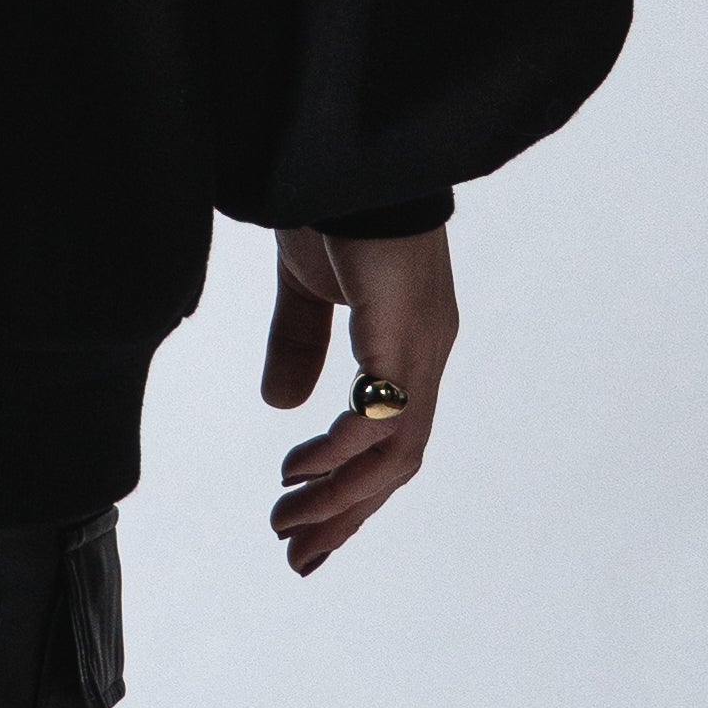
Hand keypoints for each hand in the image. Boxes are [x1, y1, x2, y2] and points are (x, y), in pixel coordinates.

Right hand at [260, 224, 457, 574]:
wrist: (348, 151)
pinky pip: (382, 412)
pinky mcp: (402, 329)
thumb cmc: (334, 207)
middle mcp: (427, 352)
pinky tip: (303, 466)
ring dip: (340, 495)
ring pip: (395, 452)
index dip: (351, 491)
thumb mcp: (305, 286)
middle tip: (298, 555)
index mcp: (410, 343)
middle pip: (397, 463)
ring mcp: (422, 344)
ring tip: (288, 520)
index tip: (308, 533)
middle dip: (346, 515)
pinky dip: (342, 448)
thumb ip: (297, 342)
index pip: (391, 440)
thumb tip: (280, 406)